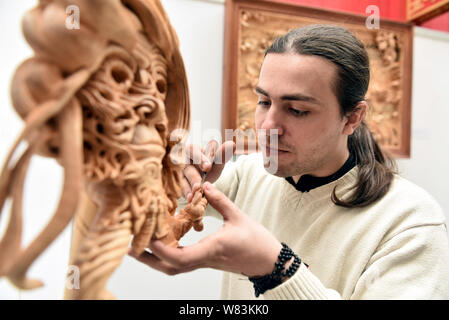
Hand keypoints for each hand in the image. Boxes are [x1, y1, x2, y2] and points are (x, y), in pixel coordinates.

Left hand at [129, 182, 281, 276]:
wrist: (268, 262)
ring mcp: (204, 262)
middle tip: (131, 247)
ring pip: (174, 268)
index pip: (181, 257)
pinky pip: (182, 262)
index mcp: (212, 249)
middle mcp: (205, 259)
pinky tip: (160, 244)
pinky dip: (167, 256)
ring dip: (155, 259)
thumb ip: (220, 200)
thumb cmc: (257, 241)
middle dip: (149, 259)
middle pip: (171, 267)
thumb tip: (203, 185)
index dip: (162, 250)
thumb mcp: (239, 216)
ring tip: (139, 247)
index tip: (147, 238)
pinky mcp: (205, 261)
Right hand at [181, 140, 234, 201]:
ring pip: (181, 179)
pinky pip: (179, 188)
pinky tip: (190, 199)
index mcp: (192, 150)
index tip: (208, 167)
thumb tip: (232, 144)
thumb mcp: (216, 162)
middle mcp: (182, 159)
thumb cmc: (207, 167)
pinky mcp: (175, 183)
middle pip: (187, 167)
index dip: (200, 159)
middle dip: (193, 177)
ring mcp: (177, 172)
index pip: (194, 151)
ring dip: (187, 188)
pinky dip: (185, 194)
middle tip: (199, 185)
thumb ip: (223, 155)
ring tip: (194, 195)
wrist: (200, 179)